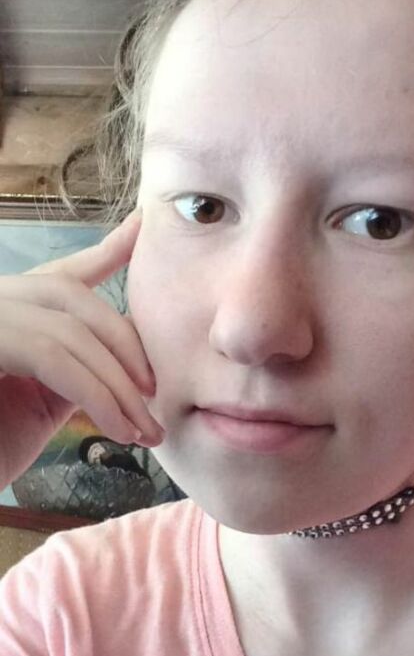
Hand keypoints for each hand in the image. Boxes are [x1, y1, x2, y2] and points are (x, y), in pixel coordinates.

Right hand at [0, 209, 163, 487]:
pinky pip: (49, 355)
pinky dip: (95, 392)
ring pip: (66, 328)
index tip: (142, 226)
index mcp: (8, 309)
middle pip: (71, 297)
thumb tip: (129, 354)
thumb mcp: (43, 401)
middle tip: (156, 395)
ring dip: (116, 382)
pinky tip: (117, 428)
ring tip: (144, 429)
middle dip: (124, 344)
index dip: (106, 249)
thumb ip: (79, 364)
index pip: (61, 273)